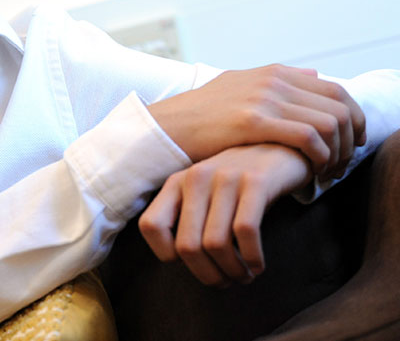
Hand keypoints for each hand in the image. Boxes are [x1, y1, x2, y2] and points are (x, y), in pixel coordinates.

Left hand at [138, 143, 310, 285]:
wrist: (280, 149)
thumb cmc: (238, 183)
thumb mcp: (204, 193)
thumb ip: (188, 217)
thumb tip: (182, 261)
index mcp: (176, 182)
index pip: (150, 226)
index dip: (166, 254)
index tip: (190, 263)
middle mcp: (196, 177)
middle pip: (187, 245)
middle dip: (207, 274)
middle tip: (225, 282)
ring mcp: (225, 178)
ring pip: (215, 243)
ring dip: (232, 271)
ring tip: (244, 275)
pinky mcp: (256, 181)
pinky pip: (246, 231)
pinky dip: (252, 258)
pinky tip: (257, 264)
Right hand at [147, 64, 364, 174]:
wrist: (169, 125)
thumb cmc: (203, 114)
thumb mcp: (240, 85)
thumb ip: (278, 80)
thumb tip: (313, 74)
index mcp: (274, 72)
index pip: (336, 90)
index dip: (352, 119)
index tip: (348, 144)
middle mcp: (274, 80)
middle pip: (339, 106)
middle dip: (349, 139)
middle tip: (340, 163)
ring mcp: (263, 98)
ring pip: (329, 123)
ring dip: (336, 152)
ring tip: (326, 172)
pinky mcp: (253, 121)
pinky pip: (308, 137)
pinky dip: (319, 157)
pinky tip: (310, 172)